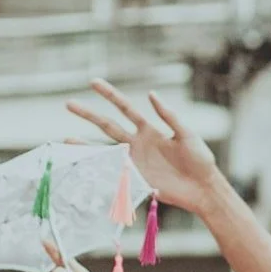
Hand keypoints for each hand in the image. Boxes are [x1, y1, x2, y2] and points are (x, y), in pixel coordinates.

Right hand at [66, 80, 223, 209]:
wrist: (204, 189)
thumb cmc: (200, 160)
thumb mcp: (187, 134)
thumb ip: (169, 116)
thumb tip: (151, 94)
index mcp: (149, 130)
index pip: (125, 108)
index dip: (109, 95)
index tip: (93, 82)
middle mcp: (138, 143)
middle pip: (108, 126)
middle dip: (88, 115)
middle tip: (68, 103)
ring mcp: (135, 161)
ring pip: (106, 150)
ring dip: (86, 145)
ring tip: (66, 139)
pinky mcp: (137, 179)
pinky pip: (114, 172)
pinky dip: (100, 169)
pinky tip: (85, 165)